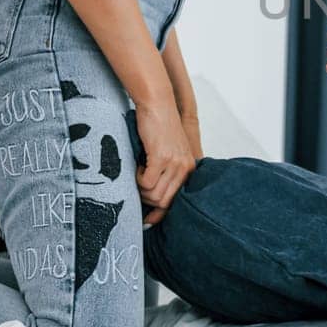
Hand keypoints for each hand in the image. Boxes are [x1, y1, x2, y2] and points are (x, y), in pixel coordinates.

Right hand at [134, 100, 195, 226]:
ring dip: (141, 189)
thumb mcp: (167, 153)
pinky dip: (137, 179)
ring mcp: (174, 163)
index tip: (149, 222)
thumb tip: (152, 199)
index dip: (161, 214)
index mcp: (189, 169)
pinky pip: (146, 183)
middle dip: (147, 199)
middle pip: (163, 201)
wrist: (157, 105)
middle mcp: (185, 168)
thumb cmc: (158, 129)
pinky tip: (138, 165)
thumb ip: (165, 174)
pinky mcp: (161, 157)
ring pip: (154, 194)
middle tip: (138, 186)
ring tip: (138, 173)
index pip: (176, 201)